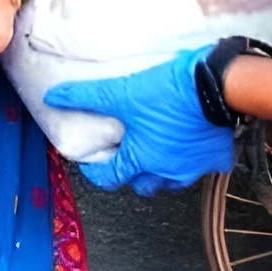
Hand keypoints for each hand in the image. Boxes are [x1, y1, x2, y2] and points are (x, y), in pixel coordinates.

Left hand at [46, 48, 233, 196]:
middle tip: (129, 159)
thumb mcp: (121, 92)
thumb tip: (53, 96)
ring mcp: (195, 167)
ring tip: (160, 152)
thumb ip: (86, 97)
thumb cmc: (171, 92)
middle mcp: (167, 171)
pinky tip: (194, 144)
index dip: (98, 173)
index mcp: (142, 159)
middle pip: (145, 185)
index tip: (93, 167)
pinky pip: (205, 166)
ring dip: (164, 171)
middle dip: (134, 176)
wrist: (217, 85)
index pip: (112, 178)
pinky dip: (197, 159)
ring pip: (175, 180)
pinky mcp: (218, 157)